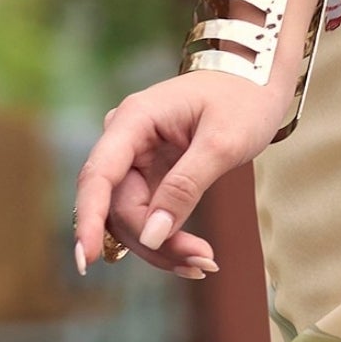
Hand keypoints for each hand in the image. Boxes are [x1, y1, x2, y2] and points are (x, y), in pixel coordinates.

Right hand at [71, 69, 293, 280]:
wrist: (257, 77)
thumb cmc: (243, 99)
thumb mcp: (222, 142)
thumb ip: (185, 186)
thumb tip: (152, 233)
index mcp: (134, 119)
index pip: (98, 176)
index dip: (88, 220)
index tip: (84, 260)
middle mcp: (125, 138)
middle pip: (118, 206)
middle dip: (152, 241)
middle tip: (203, 263)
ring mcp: (135, 157)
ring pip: (130, 217)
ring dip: (160, 246)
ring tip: (204, 263)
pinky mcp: (149, 174)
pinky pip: (146, 214)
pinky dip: (166, 238)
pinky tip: (192, 257)